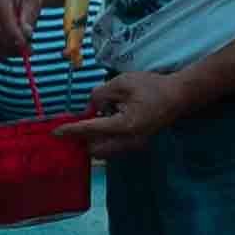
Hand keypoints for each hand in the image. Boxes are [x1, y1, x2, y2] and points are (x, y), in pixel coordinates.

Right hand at [0, 0, 41, 59]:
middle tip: (28, 52)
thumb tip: (25, 34)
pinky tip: (12, 52)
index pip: (4, 18)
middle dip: (12, 45)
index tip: (28, 47)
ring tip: (22, 51)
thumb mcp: (33, 1)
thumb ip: (29, 17)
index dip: (16, 35)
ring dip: (6, 51)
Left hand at [62, 64, 190, 150]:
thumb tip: (89, 108)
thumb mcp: (122, 83)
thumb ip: (100, 95)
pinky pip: (114, 148)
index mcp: (124, 126)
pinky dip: (105, 138)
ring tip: (99, 118)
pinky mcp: (136, 145)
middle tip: (79, 122)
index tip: (55, 132)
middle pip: (95, 149)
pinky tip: (110, 120)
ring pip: (104, 151)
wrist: (178, 96)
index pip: (91, 130)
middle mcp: (128, 141)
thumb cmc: (152, 86)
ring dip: (95, 139)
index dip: (71, 131)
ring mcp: (134, 146)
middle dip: (83, 138)